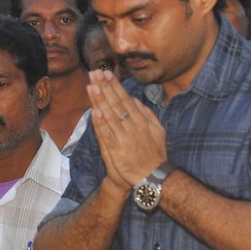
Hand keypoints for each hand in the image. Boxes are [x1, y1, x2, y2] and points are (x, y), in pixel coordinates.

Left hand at [87, 70, 165, 191]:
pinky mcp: (116, 150)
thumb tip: (136, 101)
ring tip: (92, 86)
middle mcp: (132, 126)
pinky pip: (107, 134)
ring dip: (100, 100)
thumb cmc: (155, 154)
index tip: (106, 73)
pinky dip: (100, 123)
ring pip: (109, 116)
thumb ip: (148, 115)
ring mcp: (124, 138)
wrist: (153, 176)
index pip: (125, 99)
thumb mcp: (158, 131)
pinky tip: (94, 111)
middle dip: (105, 87)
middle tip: (95, 73)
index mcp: (141, 121)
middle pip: (116, 103)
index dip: (115, 86)